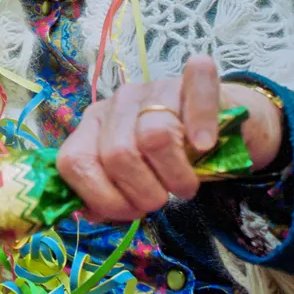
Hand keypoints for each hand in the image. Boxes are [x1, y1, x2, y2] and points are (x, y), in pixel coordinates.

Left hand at [56, 55, 283, 222]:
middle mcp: (118, 102)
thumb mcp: (131, 180)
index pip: (74, 162)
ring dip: (176, 177)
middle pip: (117, 155)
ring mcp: (154, 87)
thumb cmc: (170, 161)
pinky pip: (194, 91)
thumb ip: (107, 195)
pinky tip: (204, 145)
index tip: (132, 212)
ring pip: (153, 136)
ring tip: (186, 186)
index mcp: (92, 126)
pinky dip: (201, 123)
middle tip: (164, 199)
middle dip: (143, 193)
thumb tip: (90, 212)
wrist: (220, 131)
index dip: (103, 199)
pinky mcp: (192, 81)